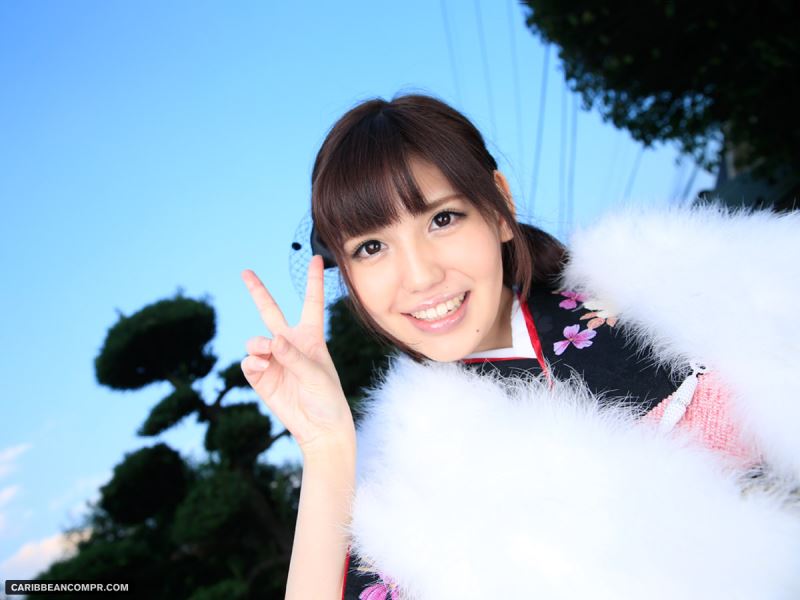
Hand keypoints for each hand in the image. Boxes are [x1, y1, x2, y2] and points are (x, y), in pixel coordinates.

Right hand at [240, 255, 354, 455]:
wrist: (319, 428)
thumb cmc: (327, 398)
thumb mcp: (317, 375)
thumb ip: (295, 356)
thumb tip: (272, 341)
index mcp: (311, 337)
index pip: (312, 303)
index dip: (314, 281)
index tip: (316, 258)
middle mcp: (290, 344)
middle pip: (270, 311)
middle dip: (257, 291)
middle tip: (245, 272)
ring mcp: (273, 359)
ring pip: (256, 340)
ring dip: (258, 344)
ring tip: (268, 355)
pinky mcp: (261, 377)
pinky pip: (249, 362)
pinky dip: (254, 363)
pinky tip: (264, 368)